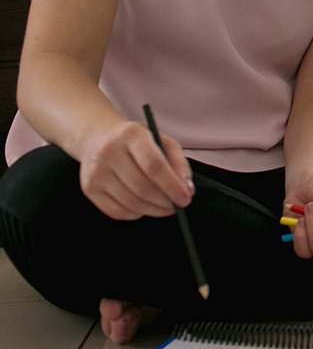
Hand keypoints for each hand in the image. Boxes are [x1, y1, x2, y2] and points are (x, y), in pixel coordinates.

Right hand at [79, 120, 193, 219]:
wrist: (98, 137)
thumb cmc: (137, 141)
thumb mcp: (162, 141)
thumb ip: (179, 162)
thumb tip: (187, 189)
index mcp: (130, 135)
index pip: (153, 165)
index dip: (172, 185)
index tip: (186, 198)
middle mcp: (109, 152)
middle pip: (142, 187)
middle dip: (165, 201)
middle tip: (178, 205)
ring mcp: (95, 171)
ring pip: (131, 203)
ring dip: (154, 210)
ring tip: (166, 206)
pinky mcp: (89, 188)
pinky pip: (117, 211)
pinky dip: (137, 213)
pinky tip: (145, 206)